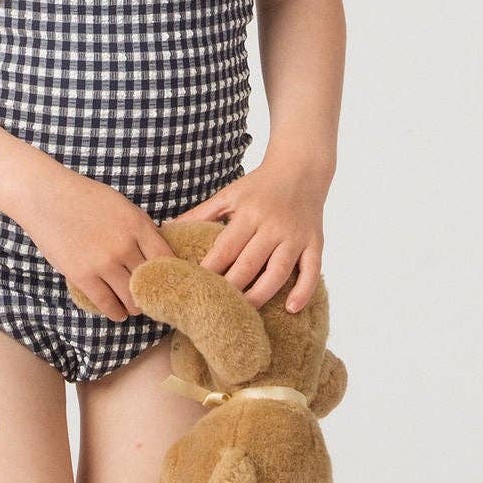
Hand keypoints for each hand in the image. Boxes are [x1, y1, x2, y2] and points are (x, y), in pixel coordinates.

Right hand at [26, 171, 176, 325]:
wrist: (45, 197)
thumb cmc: (84, 197)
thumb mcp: (122, 206)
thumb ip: (140, 229)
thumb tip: (157, 254)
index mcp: (138, 225)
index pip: (166, 258)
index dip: (170, 274)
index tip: (168, 282)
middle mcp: (125, 246)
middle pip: (150, 281)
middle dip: (152, 293)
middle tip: (151, 299)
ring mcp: (103, 262)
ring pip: (131, 298)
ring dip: (135, 307)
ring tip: (134, 308)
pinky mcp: (82, 276)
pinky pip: (106, 303)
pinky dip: (115, 312)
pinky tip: (118, 313)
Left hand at [174, 159, 327, 311]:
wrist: (301, 168)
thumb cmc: (259, 185)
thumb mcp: (228, 194)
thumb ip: (200, 214)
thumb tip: (167, 229)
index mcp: (249, 213)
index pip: (225, 248)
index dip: (210, 270)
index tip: (194, 289)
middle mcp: (273, 225)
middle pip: (250, 264)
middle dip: (232, 289)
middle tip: (215, 310)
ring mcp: (295, 236)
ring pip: (278, 271)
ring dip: (261, 295)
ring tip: (245, 314)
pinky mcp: (315, 242)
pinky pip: (312, 270)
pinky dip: (303, 291)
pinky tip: (291, 309)